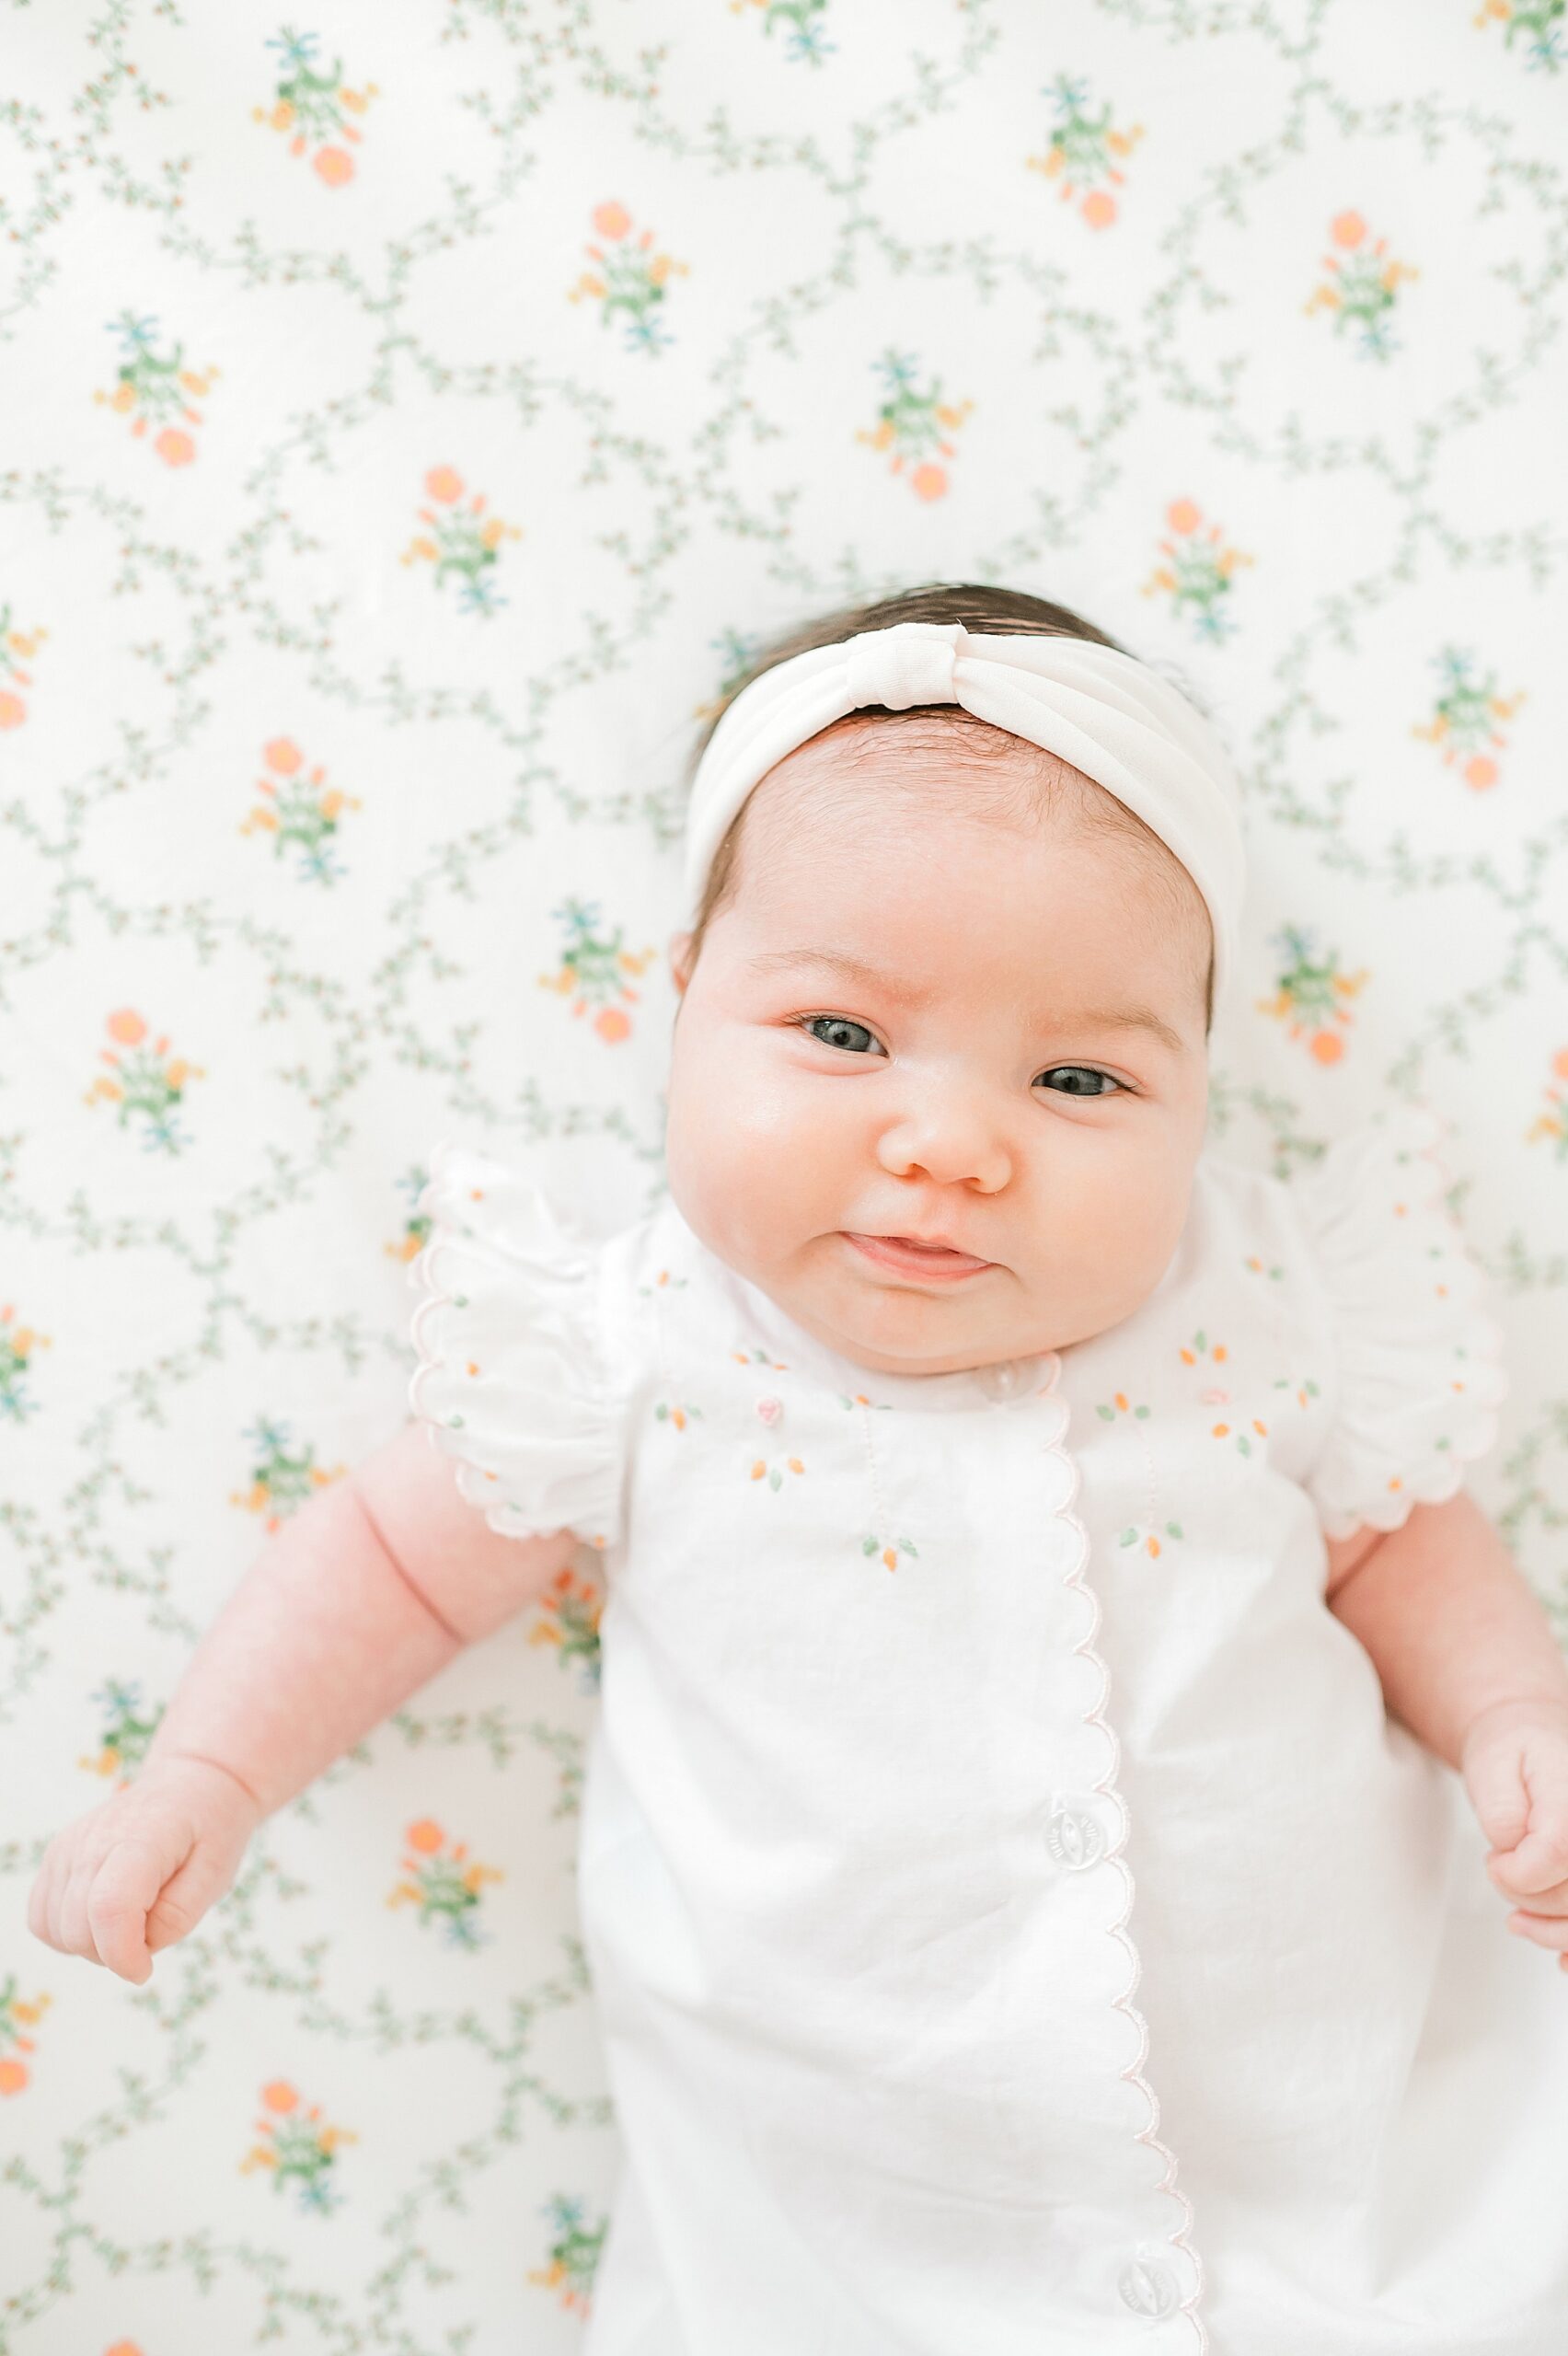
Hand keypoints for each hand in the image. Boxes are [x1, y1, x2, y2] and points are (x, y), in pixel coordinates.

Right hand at [27, 1753, 262, 1985]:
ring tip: (131, 1915)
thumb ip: (177, 1917)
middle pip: (79, 1929)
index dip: (123, 1955)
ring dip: (92, 1944)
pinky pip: (42, 1919)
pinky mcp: (55, 1855)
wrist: (189, 1786)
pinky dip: (68, 1932)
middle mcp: (93, 1840)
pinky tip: (103, 1914)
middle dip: (115, 1952)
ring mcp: (68, 1847)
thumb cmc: (209, 1831)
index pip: (110, 1908)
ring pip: (57, 1931)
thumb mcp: (216, 1875)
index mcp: (141, 1839)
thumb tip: (136, 1950)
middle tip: (150, 1928)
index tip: (145, 1969)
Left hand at [1461, 1696, 1567, 1970]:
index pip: (1558, 1853)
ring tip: (1520, 1921)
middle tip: (1501, 1869)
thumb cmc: (1513, 1745)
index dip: (1519, 1873)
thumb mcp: (1490, 1763)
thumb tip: (1513, 1850)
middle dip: (1529, 1896)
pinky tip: (1560, 1954)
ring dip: (1554, 1930)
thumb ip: (1502, 1812)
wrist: (1533, 1733)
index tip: (1494, 1861)